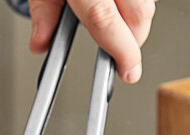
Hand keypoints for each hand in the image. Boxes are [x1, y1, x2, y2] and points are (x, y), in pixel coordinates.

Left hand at [28, 0, 156, 83]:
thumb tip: (39, 43)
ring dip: (137, 18)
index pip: (106, 21)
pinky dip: (140, 2)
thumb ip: (44, 12)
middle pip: (139, 16)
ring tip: (117, 17)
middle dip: (133, 40)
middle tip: (118, 50)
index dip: (122, 52)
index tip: (129, 73)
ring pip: (149, 4)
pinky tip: (123, 2)